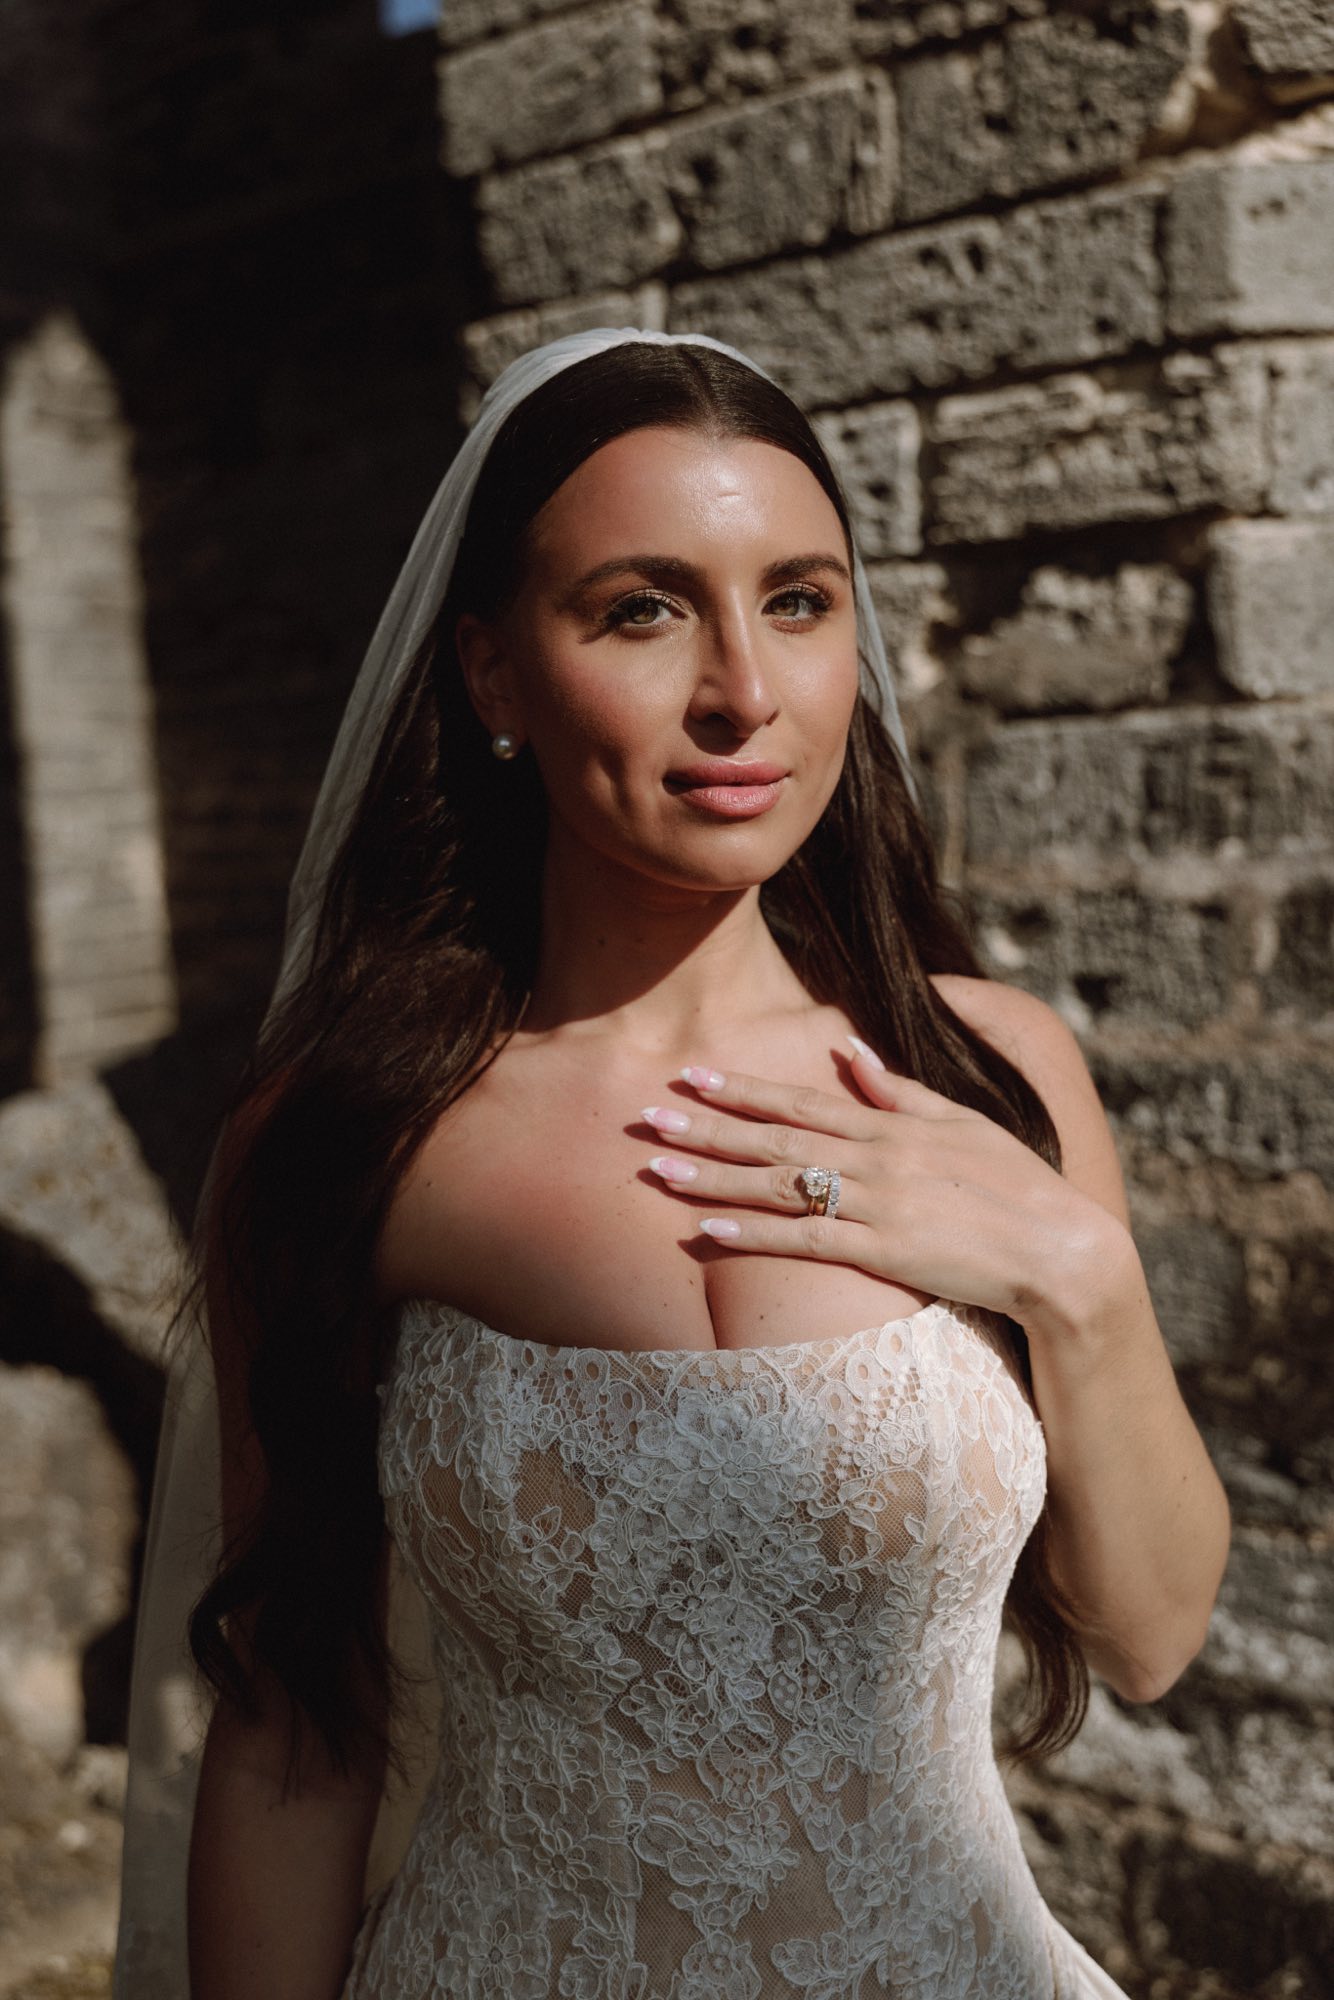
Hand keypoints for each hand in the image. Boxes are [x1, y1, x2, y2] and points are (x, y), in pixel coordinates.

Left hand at [640, 1040, 1125, 1335]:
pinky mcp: (883, 1252)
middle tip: (648, 1115)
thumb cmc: (1015, 1185)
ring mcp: (878, 1204)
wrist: (1061, 1250)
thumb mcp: (962, 1122)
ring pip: (779, 1185)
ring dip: (713, 1175)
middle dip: (708, 1125)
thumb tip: (852, 1052)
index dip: (743, 1087)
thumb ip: (900, 1091)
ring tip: (658, 1167)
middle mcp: (876, 1158)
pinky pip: (804, 1240)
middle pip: (776, 1137)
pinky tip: (707, 1227)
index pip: (803, 1100)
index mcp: (892, 1125)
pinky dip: (753, 1232)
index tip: (693, 1074)